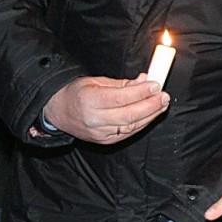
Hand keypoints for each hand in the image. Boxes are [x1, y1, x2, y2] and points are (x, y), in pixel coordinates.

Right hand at [43, 75, 169, 143]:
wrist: (58, 112)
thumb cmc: (77, 93)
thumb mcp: (96, 81)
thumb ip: (122, 83)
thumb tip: (145, 80)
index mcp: (89, 100)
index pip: (121, 98)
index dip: (141, 92)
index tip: (155, 84)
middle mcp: (94, 119)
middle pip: (129, 115)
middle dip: (150, 105)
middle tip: (164, 96)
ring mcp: (99, 133)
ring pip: (131, 125)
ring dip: (150, 115)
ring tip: (162, 104)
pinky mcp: (105, 141)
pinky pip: (128, 133)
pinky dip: (142, 123)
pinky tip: (151, 114)